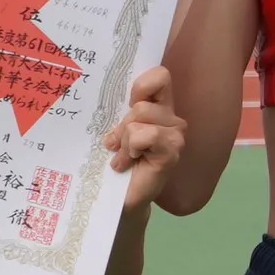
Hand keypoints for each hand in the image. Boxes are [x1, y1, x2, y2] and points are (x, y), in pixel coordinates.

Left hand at [104, 66, 186, 210]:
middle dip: (122, 124)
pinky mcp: (172, 152)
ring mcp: (175, 135)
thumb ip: (119, 109)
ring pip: (139, 118)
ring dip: (123, 140)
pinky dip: (130, 149)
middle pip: (141, 103)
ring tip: (123, 156)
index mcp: (159, 107)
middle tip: (117, 144)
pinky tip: (128, 162)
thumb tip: (99, 91)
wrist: (118, 198)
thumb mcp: (114, 129)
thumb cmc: (115, 161)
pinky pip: (145, 135)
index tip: (127, 105)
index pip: (160, 76)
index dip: (142, 85)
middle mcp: (171, 118)